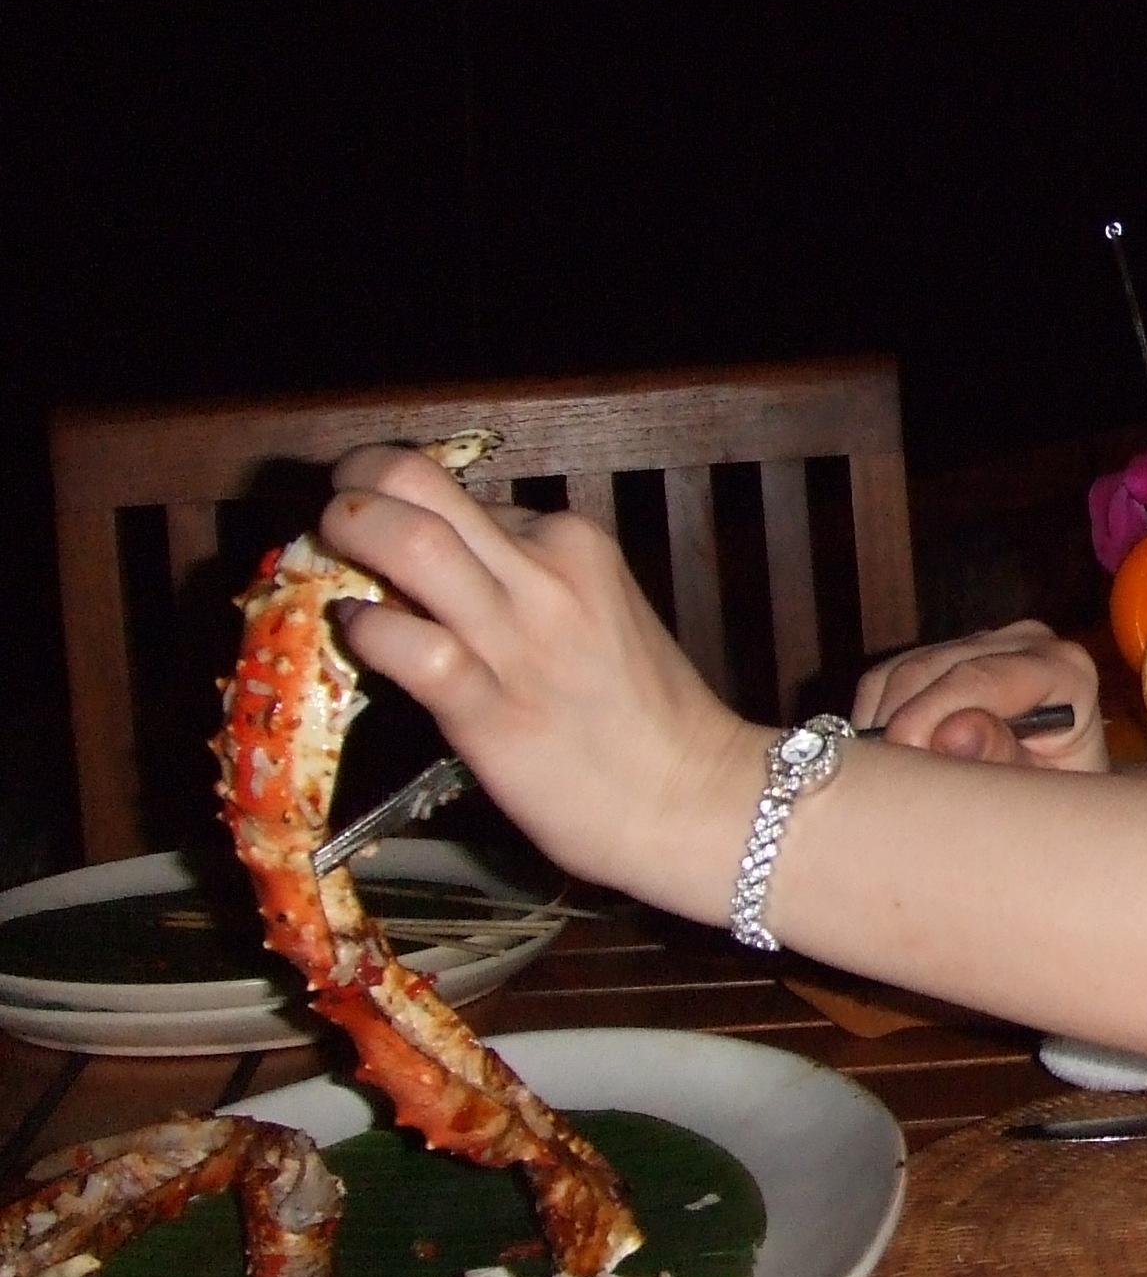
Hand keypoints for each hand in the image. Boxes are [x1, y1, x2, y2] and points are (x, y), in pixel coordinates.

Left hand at [320, 445, 766, 902]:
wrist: (689, 796)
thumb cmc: (644, 715)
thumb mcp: (600, 613)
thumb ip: (527, 583)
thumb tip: (437, 575)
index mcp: (577, 542)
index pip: (464, 496)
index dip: (413, 508)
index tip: (386, 527)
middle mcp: (545, 570)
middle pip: (419, 484)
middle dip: (357, 480)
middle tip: (333, 509)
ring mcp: (514, 633)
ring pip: (405, 541)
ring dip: (347, 537)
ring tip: (328, 557)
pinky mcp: (483, 699)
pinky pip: (400, 640)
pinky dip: (364, 629)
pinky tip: (359, 636)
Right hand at [853, 621, 1109, 770]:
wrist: (1059, 794)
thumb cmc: (1056, 798)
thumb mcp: (1039, 792)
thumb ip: (1001, 759)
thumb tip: (952, 732)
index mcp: (1064, 670)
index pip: (979, 678)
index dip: (930, 715)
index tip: (904, 760)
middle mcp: (1023, 642)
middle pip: (930, 669)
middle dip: (899, 726)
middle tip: (888, 783)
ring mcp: (981, 642)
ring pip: (900, 673)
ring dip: (881, 728)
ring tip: (889, 780)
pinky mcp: (944, 655)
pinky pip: (886, 680)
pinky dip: (874, 722)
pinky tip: (888, 762)